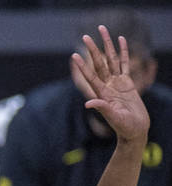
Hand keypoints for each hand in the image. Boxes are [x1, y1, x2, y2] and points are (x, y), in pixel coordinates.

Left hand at [72, 26, 149, 143]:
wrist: (135, 130)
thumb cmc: (124, 127)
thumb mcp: (113, 117)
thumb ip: (102, 108)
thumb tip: (88, 103)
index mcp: (102, 94)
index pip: (91, 76)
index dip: (83, 66)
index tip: (74, 55)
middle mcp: (108, 86)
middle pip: (99, 64)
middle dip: (93, 50)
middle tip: (85, 36)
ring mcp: (117, 83)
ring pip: (111, 60)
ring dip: (107, 45)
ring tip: (102, 30)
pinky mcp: (127, 83)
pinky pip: (125, 63)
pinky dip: (123, 51)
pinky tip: (121, 39)